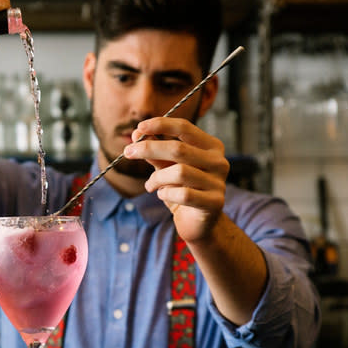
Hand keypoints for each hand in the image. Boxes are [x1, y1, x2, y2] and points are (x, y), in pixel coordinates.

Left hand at [124, 117, 229, 242]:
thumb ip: (155, 151)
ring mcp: (219, 182)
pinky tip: (163, 195)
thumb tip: (136, 134)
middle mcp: (219, 161)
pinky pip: (183, 194)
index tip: (139, 127)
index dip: (161, 125)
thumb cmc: (182, 190)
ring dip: (157, 178)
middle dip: (149, 149)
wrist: (196, 222)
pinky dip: (166, 194)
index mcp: (211, 146)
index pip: (185, 128)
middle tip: (128, 152)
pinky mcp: (215, 202)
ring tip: (150, 185)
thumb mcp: (166, 168)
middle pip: (179, 149)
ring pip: (179, 172)